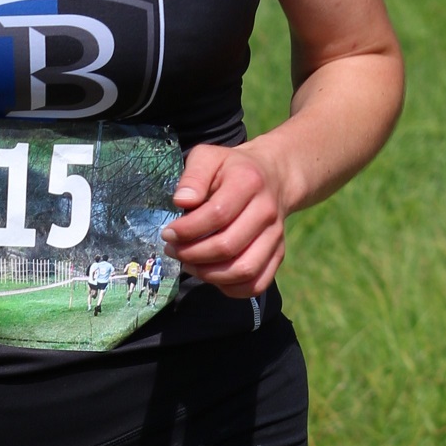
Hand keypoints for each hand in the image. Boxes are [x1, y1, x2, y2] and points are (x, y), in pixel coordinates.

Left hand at [162, 142, 286, 297]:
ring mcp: (276, 236)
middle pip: (228, 246)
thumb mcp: (208, 158)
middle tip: (173, 250)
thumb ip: (193, 175)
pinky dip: (230, 288)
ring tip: (188, 264)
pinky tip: (210, 275)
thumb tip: (182, 201)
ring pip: (244, 270)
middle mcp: (267, 211)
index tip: (168, 232)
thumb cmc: (231, 169)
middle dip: (192, 254)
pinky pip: (256, 284)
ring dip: (209, 274)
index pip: (216, 215)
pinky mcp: (278, 254)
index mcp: (249, 183)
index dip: (187, 230)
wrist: (273, 177)